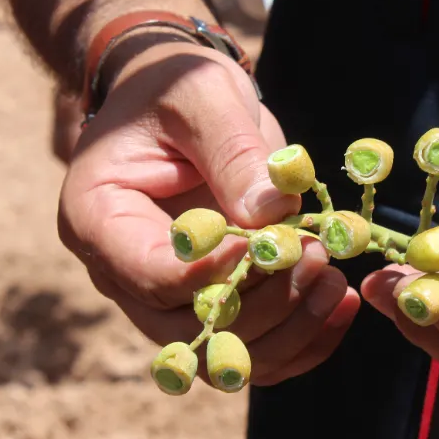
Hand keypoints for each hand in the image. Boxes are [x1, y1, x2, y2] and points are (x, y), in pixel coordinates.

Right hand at [58, 40, 359, 385]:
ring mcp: (162, 297)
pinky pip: (253, 349)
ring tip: (335, 281)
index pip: (152, 275)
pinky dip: (302, 340)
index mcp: (96, 218)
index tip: (275, 240)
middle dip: (262, 306)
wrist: (177, 99)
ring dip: (287, 331)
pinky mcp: (207, 303)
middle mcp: (120, 272)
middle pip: (188, 328)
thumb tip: (273, 215)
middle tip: (317, 257)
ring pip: (224, 353)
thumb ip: (233, 152)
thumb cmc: (177, 85)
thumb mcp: (202, 95)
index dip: (218, 271)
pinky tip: (342, 304)